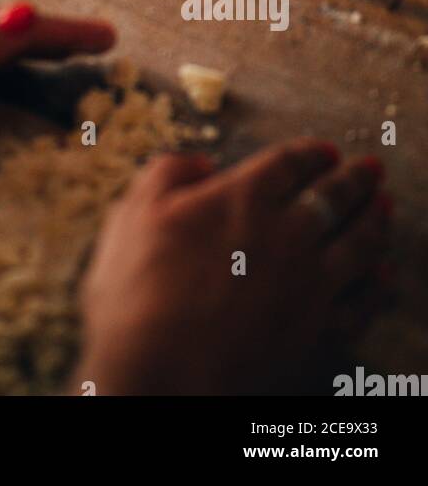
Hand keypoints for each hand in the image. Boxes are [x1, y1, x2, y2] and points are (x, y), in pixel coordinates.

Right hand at [73, 141, 390, 395]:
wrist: (162, 371)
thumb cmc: (137, 290)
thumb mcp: (133, 212)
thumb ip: (168, 174)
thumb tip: (201, 164)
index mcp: (241, 197)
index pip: (288, 164)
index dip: (310, 153)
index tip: (325, 150)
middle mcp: (285, 233)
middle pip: (333, 197)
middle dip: (355, 180)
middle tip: (371, 169)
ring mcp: (308, 283)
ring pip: (358, 244)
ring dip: (375, 222)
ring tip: (385, 209)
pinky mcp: (319, 330)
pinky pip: (361, 301)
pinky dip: (376, 285)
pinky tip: (382, 276)